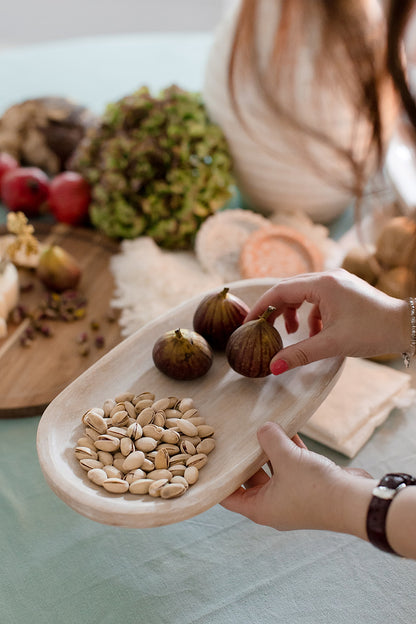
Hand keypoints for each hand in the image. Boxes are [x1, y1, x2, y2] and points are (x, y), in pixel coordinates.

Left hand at [221, 422, 372, 531]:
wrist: (355, 501)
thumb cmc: (315, 488)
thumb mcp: (286, 459)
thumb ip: (269, 440)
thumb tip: (263, 428)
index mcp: (260, 508)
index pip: (229, 496)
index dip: (218, 479)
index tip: (210, 459)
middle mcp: (273, 505)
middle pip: (250, 479)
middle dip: (245, 457)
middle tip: (234, 436)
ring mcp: (292, 495)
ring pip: (273, 469)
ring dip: (268, 450)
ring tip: (260, 427)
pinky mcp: (309, 484)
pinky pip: (293, 464)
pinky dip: (288, 449)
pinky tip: (287, 428)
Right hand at [245, 269, 408, 373]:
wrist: (406, 326)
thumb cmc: (373, 330)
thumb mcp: (333, 344)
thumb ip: (300, 353)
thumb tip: (273, 366)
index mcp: (322, 284)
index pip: (280, 291)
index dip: (261, 307)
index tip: (247, 324)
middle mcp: (327, 277)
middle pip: (289, 290)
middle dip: (275, 311)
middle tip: (263, 330)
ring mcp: (336, 283)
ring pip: (302, 294)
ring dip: (293, 313)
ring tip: (291, 334)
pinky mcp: (343, 291)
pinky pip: (317, 299)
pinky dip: (310, 315)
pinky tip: (314, 333)